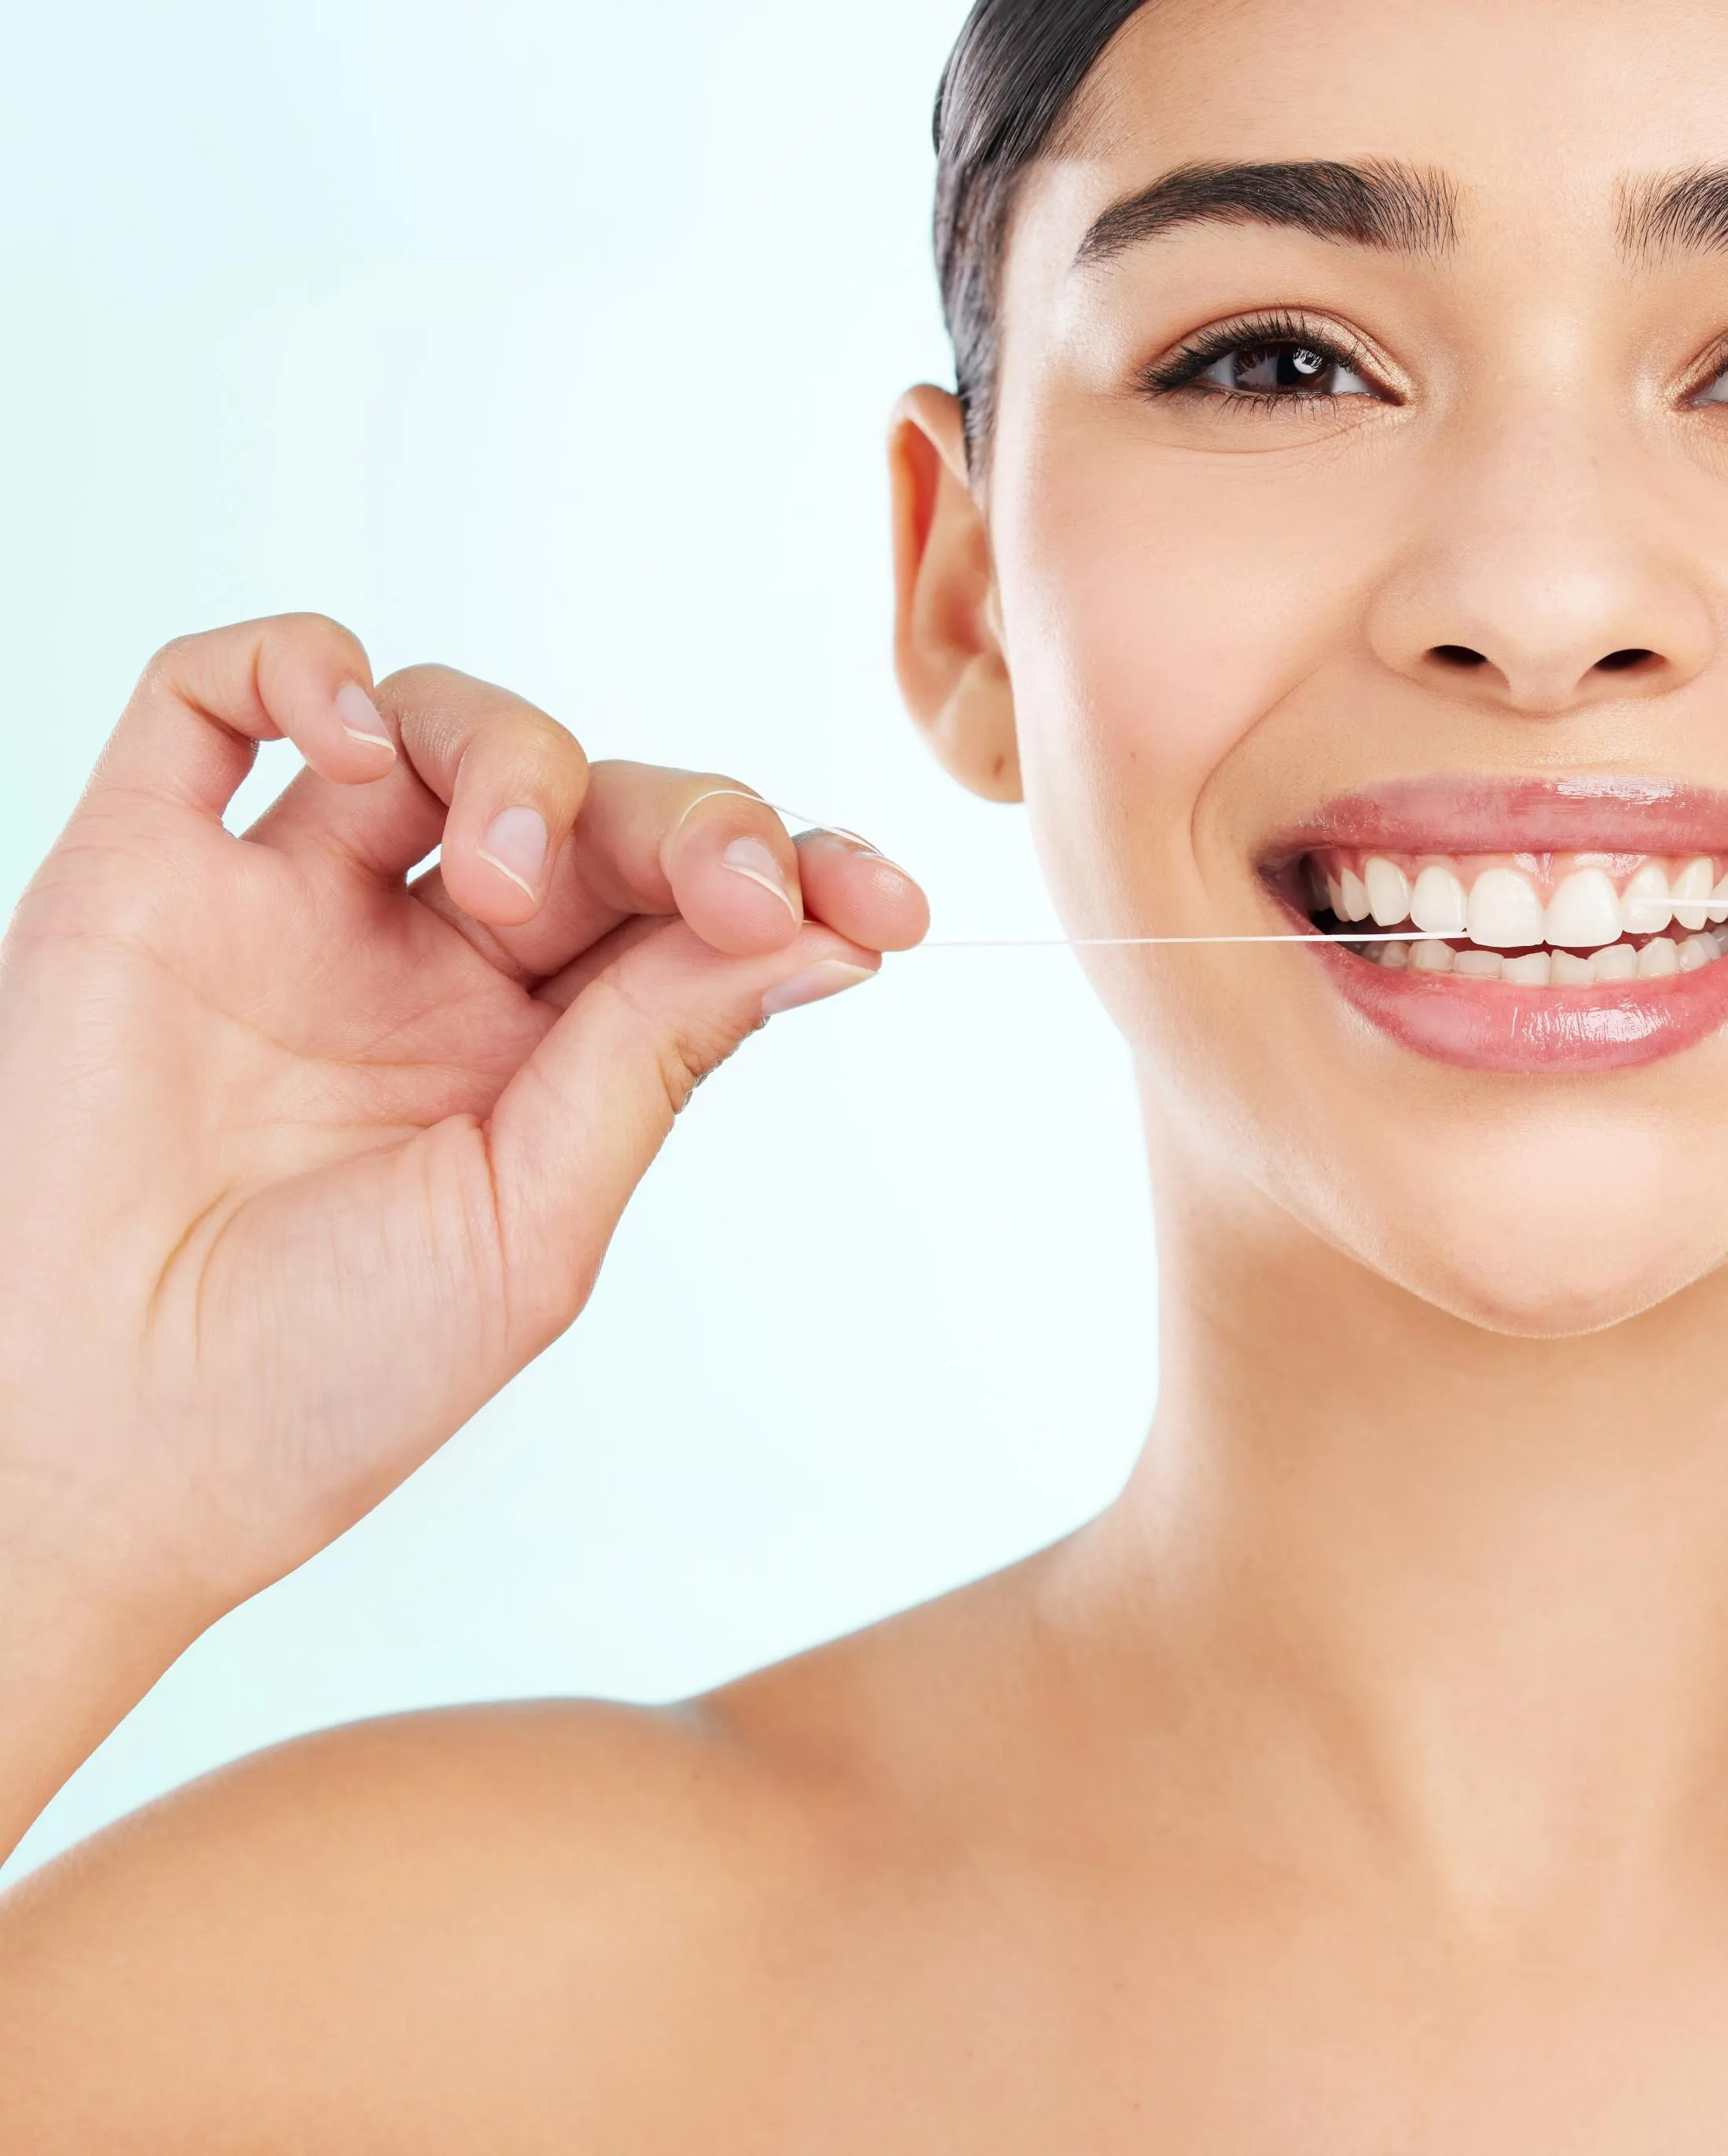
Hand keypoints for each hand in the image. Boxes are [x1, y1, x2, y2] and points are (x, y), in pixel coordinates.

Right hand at [0, 615, 928, 1643]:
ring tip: (512, 875)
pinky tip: (355, 742)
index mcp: (540, 1053)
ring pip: (438, 728)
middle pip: (593, 807)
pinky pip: (212, 696)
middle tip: (726, 887)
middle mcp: (427, 963)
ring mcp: (287, 906)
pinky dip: (299, 669)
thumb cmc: (315, 1383)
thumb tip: (823, 935)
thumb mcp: (536, 1224)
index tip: (887, 904)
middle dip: (687, 820)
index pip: (688, 911)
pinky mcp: (141, 872)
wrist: (97, 1448)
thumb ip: (654, 1057)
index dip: (796, 876)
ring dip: (519, 757)